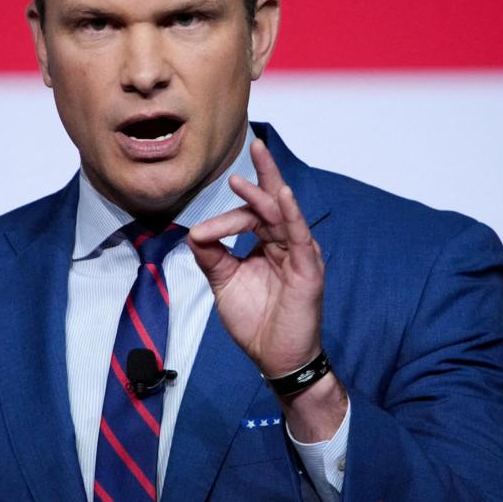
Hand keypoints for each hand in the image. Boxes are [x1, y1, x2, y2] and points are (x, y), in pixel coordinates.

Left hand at [185, 137, 325, 377]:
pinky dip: (291, 214)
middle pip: (274, 202)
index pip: (251, 216)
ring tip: (255, 164)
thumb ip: (211, 255)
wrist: (275, 358)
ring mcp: (301, 255)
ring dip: (268, 190)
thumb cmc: (256, 321)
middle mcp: (288, 244)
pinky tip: (282, 195)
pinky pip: (300, 236)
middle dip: (264, 172)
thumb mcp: (225, 282)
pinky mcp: (308, 270)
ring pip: (284, 214)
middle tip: (255, 144)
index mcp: (270, 245)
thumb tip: (194, 231)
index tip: (203, 232)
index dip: (227, 217)